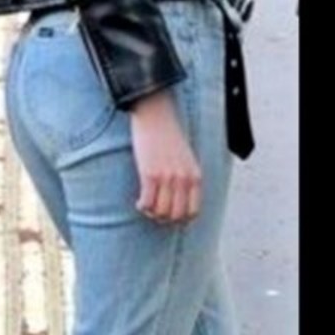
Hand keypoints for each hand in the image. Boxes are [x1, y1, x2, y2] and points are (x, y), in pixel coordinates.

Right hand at [129, 90, 201, 223]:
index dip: (181, 219)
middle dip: (164, 219)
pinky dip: (142, 206)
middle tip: (155, 213)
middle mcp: (183, 179)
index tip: (170, 214)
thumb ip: (187, 177)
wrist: (156, 115)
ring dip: (151, 213)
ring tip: (146, 206)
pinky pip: (147, 202)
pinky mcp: (150, 174)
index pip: (193, 211)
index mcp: (195, 176)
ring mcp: (167, 178)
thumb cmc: (169, 135)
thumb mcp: (186, 158)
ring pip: (161, 212)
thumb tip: (179, 198)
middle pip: (176, 215)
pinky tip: (139, 202)